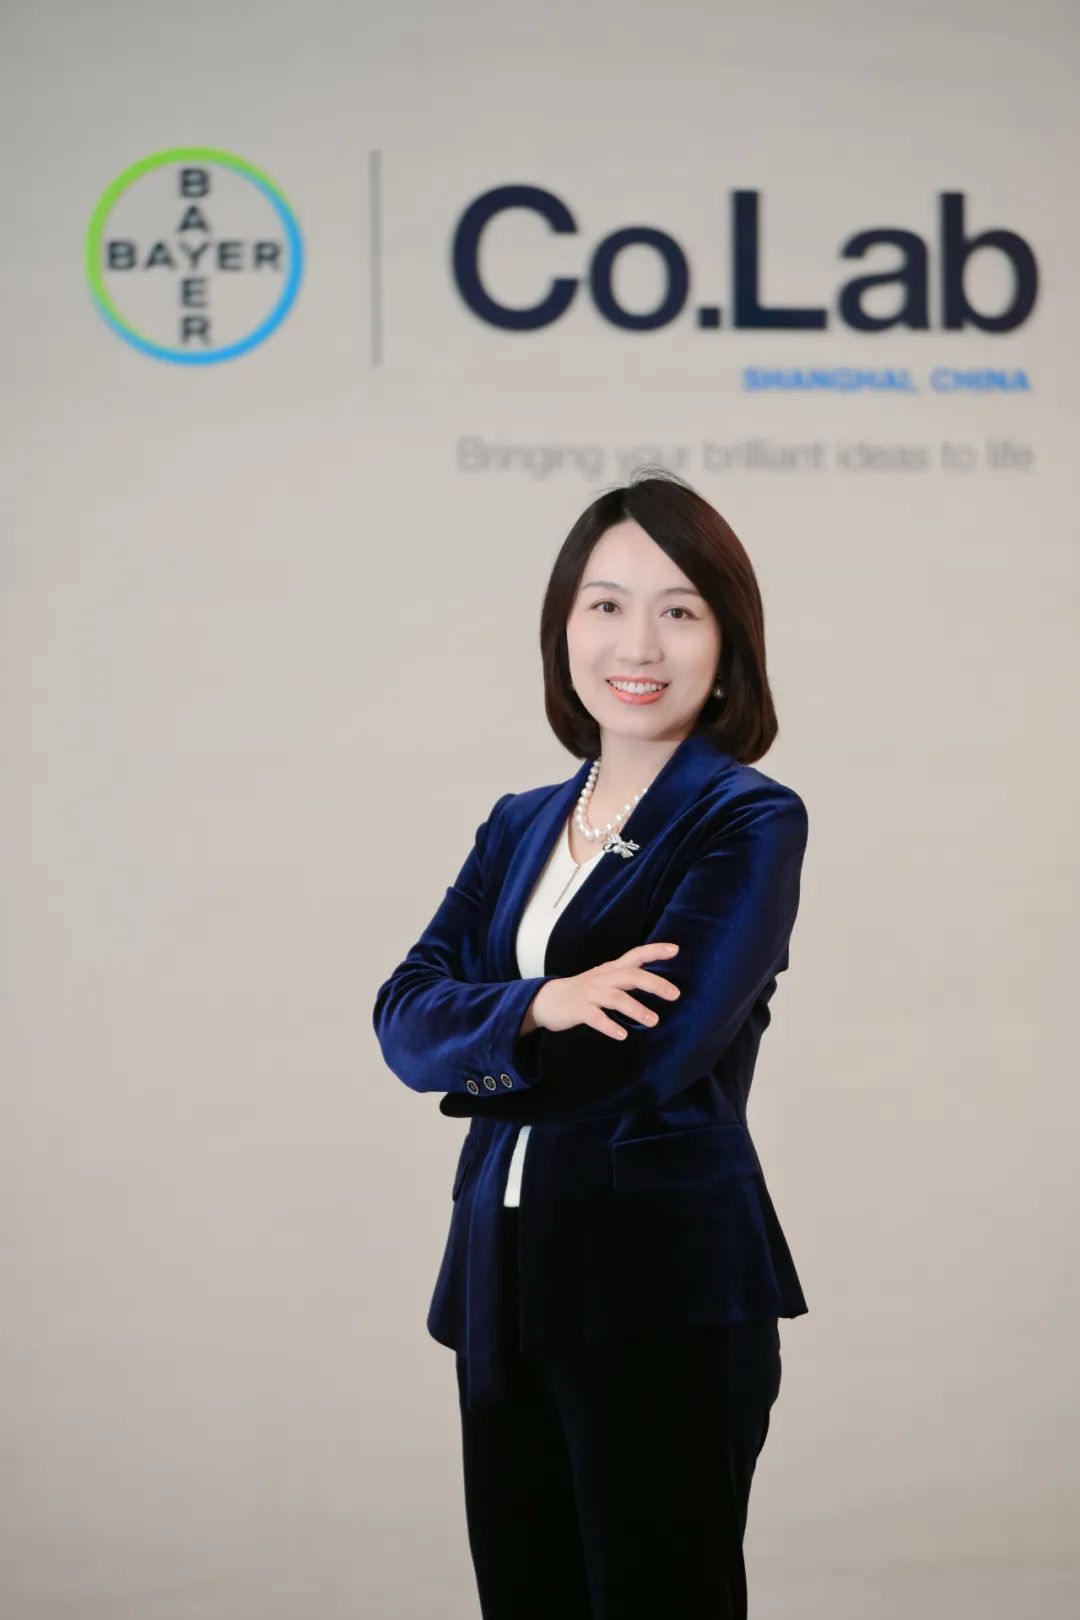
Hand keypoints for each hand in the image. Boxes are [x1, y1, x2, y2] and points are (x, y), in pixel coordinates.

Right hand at [526, 943, 680, 1041]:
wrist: (545, 1000)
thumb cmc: (582, 991)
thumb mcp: (604, 979)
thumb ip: (626, 978)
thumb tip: (658, 983)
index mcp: (611, 970)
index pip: (635, 955)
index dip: (654, 951)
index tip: (675, 950)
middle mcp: (602, 978)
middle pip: (631, 975)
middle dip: (654, 983)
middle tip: (675, 994)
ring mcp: (589, 993)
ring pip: (616, 997)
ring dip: (636, 1008)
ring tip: (654, 1021)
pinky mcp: (578, 1009)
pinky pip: (595, 1017)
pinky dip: (609, 1025)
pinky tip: (622, 1035)